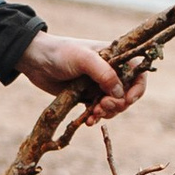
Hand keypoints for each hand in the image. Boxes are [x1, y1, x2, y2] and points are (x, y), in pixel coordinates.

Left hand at [18, 30, 146, 124]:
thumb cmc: (60, 53)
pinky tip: (88, 121)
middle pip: (127, 94)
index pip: (138, 74)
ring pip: (114, 105)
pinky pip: (99, 110)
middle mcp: (110, 71)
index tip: (127, 100)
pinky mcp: (87, 96)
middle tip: (102, 106)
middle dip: (118, 104)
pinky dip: (97, 117)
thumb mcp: (83, 59)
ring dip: (107, 113)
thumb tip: (120, 94)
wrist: (35, 61)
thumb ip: (104, 74)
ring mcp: (99, 84)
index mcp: (115, 57)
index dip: (137, 89)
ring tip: (93, 114)